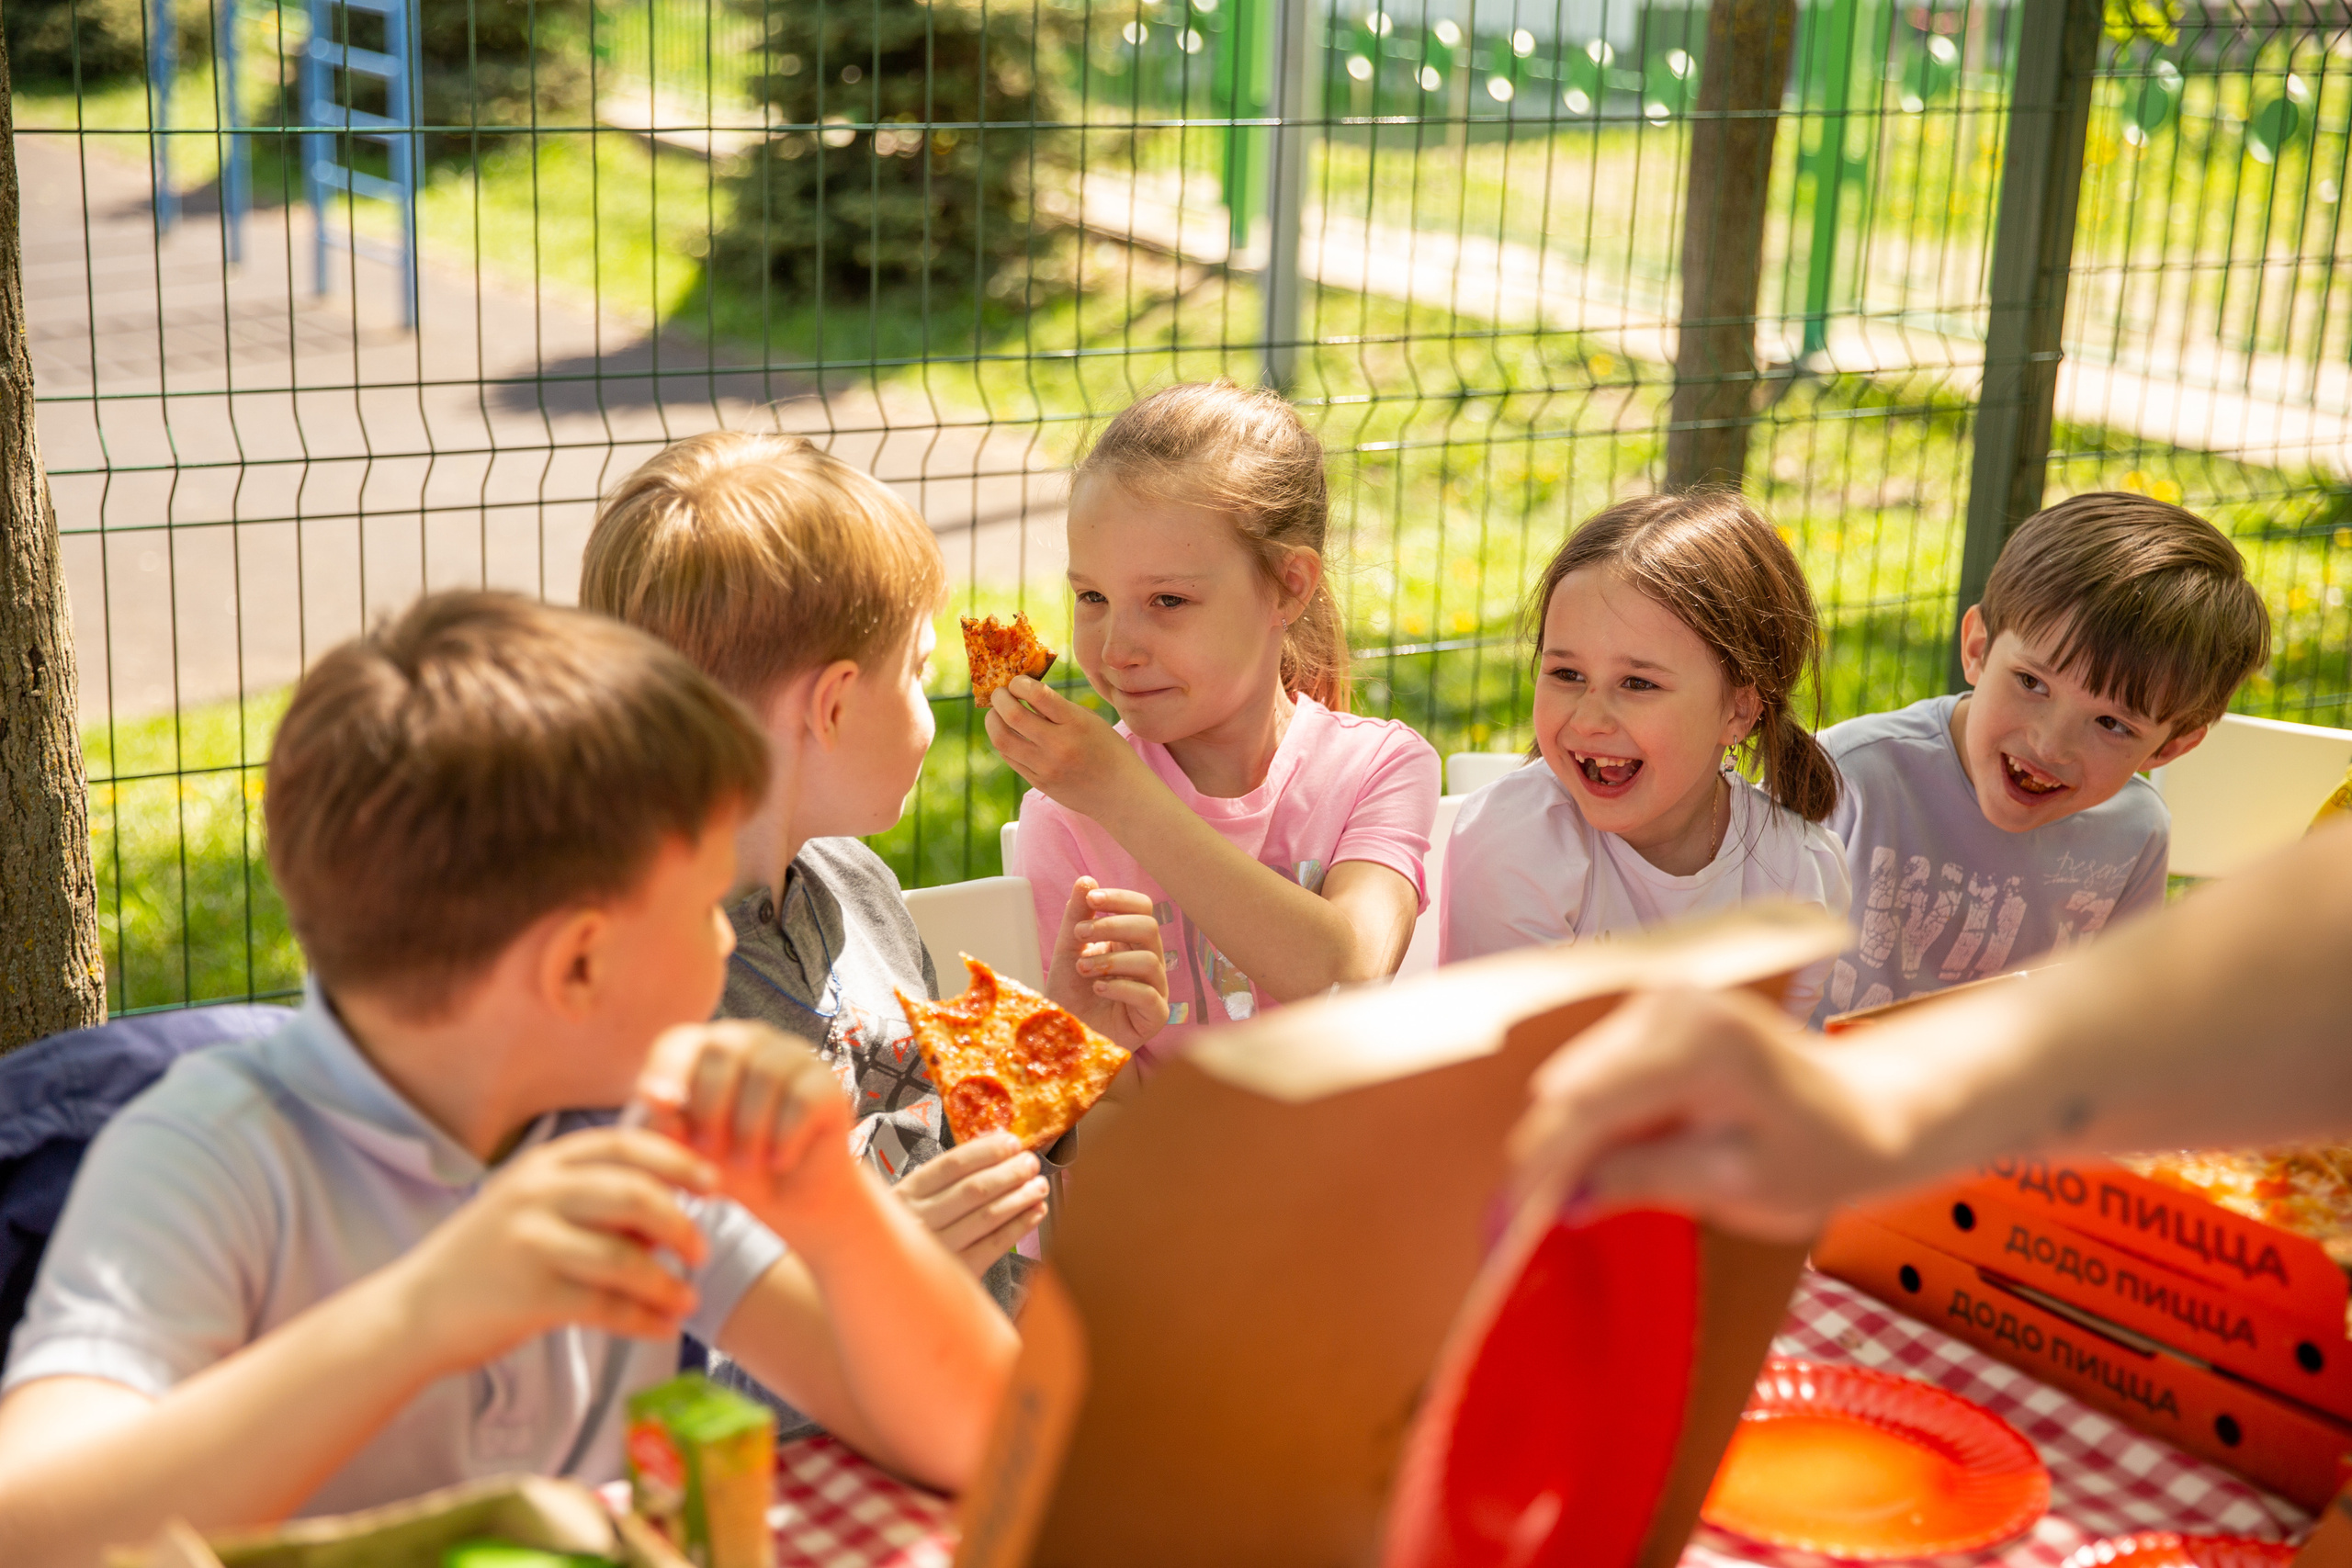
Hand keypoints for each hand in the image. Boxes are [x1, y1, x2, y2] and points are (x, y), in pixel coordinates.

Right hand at [390, 1127, 716, 1374]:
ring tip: (686, 1299)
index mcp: (543, 1165)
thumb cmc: (486, 1259)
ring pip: (626, 1257)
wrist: (413, 1313)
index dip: (677, 1160)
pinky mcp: (529, 1296)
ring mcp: (530, 1244)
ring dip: (667, 1282)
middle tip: (702, 1249)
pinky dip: (644, 1318)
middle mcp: (536, 1194)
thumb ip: (591, 1197)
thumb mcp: (531, 1206)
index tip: (712, 1183)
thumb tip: (671, 1209)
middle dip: (681, 1223)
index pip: (624, 1145)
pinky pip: (607, 1306)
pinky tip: (663, 1327)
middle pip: (635, 1195)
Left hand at [637, 1021, 858, 1238]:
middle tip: (708, 1150)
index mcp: (709, 1051)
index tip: (657, 1104)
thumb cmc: (732, 1169)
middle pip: (724, 1050)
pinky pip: (802, 1099)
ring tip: (747, 1162)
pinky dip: (785, 1138)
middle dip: (710, 1106)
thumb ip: (669, 1128)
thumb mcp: (689, 1154)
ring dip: (749, 1129)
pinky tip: (779, 1160)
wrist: (790, 1201)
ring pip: (766, 1074)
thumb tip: (658, 1103)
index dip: (666, 1069)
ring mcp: (794, 1057)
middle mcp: (753, 1042)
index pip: (680, 1042)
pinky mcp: (828, 1084)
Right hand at [895, 1131, 1048, 1275]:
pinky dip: (1019, 1226)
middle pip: (973, 1189)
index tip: (1012, 1142)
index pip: (951, 1165)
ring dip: (1019, 1197)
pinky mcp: (957, 1272)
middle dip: (1009, 1172)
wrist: (893, 1281)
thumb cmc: (910, 1231)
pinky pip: (994, 1245)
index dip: (986, 1151)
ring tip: (1039, 1186)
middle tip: (1031, 1163)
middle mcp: (919, 1220)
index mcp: (906, 1194)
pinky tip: (1034, 1212)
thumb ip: (944, 1179)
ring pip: (987, 1216)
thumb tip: (995, 1146)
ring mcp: (938, 1247)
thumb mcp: (912, 1200)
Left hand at [984, 676, 1155, 824]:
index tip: (1017, 681)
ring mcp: (1046, 767)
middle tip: (1000, 693)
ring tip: (996, 714)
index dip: (1019, 683)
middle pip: (1012, 715)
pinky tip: (1008, 734)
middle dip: (999, 698)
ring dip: (993, 721)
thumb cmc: (1108, 749)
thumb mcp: (1089, 720)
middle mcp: (1058, 746)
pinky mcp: (1039, 783)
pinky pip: (1009, 758)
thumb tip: (1023, 693)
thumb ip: (1058, 708)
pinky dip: (1003, 741)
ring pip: (1002, 739)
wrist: (1120, 792)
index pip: (1037, 694)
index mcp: (1075, 723)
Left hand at [1048, 876, 1169, 1048]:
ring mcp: (1154, 989)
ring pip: (1150, 960)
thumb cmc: (1069, 995)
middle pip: (1149, 927)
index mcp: (1131, 942)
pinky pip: (1150, 995)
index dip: (1120, 899)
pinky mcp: (1154, 1017)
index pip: (1142, 908)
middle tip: (1080, 934)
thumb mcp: (1067, 950)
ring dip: (1111, 959)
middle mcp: (1148, 962)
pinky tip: (1099, 989)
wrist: (1063, 1036)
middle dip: (1112, 925)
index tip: (1091, 898)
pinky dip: (1122, 987)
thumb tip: (1086, 880)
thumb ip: (1076, 916)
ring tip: (1082, 968)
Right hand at [1505, 988, 1906, 1242]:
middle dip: (1540, 1156)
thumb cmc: (1822, 1152)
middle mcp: (1671, 1005)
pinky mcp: (1653, 1013)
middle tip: (1514, 1226)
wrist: (1868, 1111)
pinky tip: (1587, 1166)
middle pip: (1571, 1087)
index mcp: (1701, 1044)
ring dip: (1558, 1140)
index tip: (1511, 1222)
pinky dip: (1584, 1120)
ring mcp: (1660, 1002)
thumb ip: (1645, 1182)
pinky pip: (1597, 1071)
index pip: (1589, 1104)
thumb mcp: (1738, 1186)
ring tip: (1545, 1203)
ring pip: (1574, 1079)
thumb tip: (1564, 1201)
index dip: (1542, 1165)